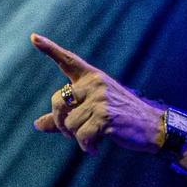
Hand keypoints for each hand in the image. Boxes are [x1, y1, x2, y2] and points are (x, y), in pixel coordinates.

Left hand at [30, 33, 162, 153]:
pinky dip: (87, 147)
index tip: (33, 37)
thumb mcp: (94, 112)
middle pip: (57, 102)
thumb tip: (37, 125)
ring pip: (69, 124)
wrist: (153, 127)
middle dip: (60, 123)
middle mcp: (95, 84)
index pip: (68, 61)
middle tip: (72, 134)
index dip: (49, 49)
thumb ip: (65, 116)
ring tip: (94, 138)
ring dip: (77, 137)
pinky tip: (96, 148)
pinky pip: (82, 136)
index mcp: (92, 78)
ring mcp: (101, 99)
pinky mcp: (105, 116)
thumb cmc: (123, 118)